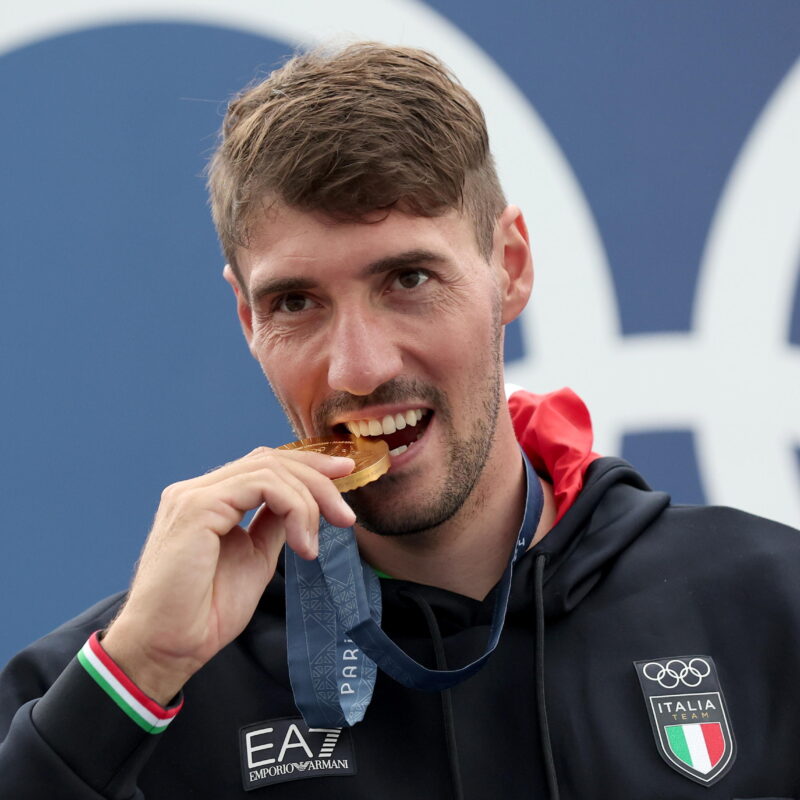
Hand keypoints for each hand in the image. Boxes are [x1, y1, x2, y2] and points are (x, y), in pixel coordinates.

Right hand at [102, 447, 355, 703]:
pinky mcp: (197, 506)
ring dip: (308, 500)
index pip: (263, 465)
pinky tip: (302, 544)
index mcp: (209, 500)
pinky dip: (294, 508)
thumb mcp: (255, 559)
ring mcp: (194, 495)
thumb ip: (274, 525)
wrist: (167, 648)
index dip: (307, 466)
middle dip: (318, 479)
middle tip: (346, 514)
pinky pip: (262, 485)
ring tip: (315, 544)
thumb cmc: (204, 613)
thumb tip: (303, 507)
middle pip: (270, 459)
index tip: (343, 475)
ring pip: (269, 468)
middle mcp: (199, 490)